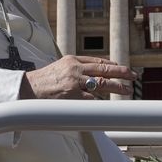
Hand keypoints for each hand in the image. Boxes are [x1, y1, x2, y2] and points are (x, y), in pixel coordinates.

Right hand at [21, 55, 136, 99]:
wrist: (28, 89)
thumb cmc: (44, 80)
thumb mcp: (60, 66)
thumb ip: (76, 68)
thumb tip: (94, 72)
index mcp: (73, 59)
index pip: (97, 60)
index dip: (112, 64)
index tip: (122, 67)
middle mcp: (75, 68)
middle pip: (104, 69)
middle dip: (121, 72)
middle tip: (133, 75)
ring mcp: (75, 82)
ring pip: (102, 83)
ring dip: (117, 87)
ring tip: (127, 90)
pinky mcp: (73, 95)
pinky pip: (92, 98)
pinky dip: (101, 100)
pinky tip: (109, 102)